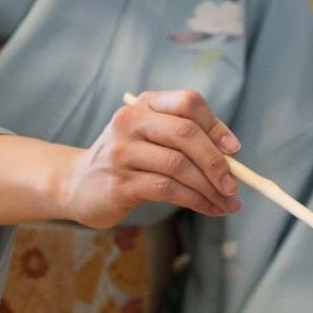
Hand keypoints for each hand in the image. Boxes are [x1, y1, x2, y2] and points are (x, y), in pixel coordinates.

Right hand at [56, 90, 243, 229]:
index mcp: (144, 105)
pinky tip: (208, 209)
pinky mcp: (120, 184)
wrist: (77, 184)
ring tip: (227, 204)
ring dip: (209, 188)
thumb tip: (232, 157)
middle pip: (185, 134)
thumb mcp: (151, 139)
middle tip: (234, 186)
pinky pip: (168, 190)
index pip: (187, 103)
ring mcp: (122, 153)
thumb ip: (185, 140)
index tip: (234, 150)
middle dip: (216, 163)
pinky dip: (195, 201)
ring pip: (179, 166)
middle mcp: (130, 122)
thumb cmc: (127, 161)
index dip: (215, 126)